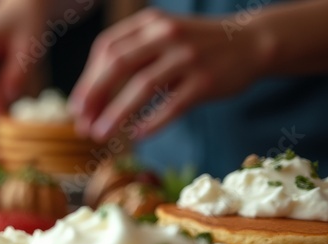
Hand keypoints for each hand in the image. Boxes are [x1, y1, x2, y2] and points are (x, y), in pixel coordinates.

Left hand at [70, 8, 266, 141]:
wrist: (250, 43)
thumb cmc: (194, 47)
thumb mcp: (161, 36)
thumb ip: (130, 55)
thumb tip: (88, 98)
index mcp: (149, 22)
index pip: (107, 48)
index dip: (87, 80)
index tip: (77, 108)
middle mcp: (167, 34)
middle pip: (119, 64)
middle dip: (94, 97)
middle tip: (81, 124)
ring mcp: (188, 56)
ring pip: (142, 86)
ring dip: (116, 114)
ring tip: (99, 136)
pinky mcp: (206, 81)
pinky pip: (172, 105)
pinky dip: (151, 122)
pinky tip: (137, 136)